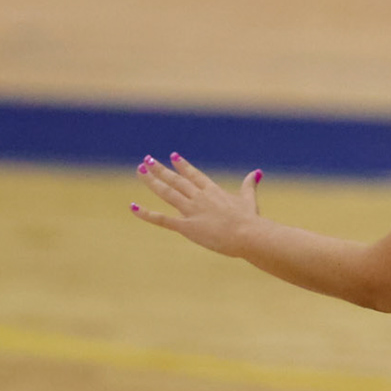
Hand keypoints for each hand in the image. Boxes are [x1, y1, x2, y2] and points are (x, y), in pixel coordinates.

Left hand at [132, 153, 264, 256]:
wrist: (247, 234)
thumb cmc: (250, 219)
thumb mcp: (249, 200)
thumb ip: (249, 185)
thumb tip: (256, 172)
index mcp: (213, 191)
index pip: (194, 175)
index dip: (183, 166)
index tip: (173, 156)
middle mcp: (199, 197)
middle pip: (176, 180)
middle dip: (160, 169)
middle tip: (147, 159)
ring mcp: (191, 210)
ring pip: (167, 192)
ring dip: (152, 181)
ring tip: (140, 170)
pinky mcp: (186, 227)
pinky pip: (162, 220)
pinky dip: (147, 214)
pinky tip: (133, 207)